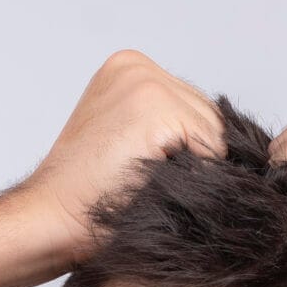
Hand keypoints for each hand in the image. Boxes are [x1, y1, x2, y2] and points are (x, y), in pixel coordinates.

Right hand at [16, 50, 226, 269]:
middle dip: (193, 155)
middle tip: (142, 178)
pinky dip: (191, 176)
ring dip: (192, 167)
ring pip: (215, 133)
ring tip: (143, 179)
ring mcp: (144, 83)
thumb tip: (234, 144)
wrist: (51, 221)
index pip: (196, 107)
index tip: (142, 166)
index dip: (186, 149)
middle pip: (212, 116)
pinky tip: (148, 181)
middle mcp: (136, 65)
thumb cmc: (90, 197)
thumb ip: (169, 124)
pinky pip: (210, 150)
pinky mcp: (153, 110)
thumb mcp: (128, 140)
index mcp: (128, 66)